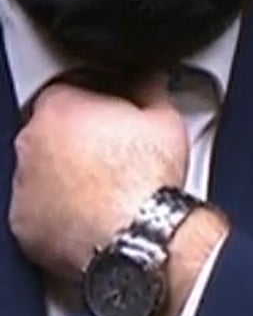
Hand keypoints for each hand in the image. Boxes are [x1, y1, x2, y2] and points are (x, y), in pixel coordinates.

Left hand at [11, 78, 185, 282]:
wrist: (138, 234)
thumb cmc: (146, 181)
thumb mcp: (165, 119)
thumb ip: (149, 90)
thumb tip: (149, 81)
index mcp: (61, 107)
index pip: (70, 87)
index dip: (97, 98)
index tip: (114, 110)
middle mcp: (31, 143)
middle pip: (52, 129)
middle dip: (78, 137)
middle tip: (114, 150)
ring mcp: (24, 184)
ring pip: (44, 171)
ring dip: (67, 175)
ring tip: (109, 188)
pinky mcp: (24, 223)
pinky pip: (40, 210)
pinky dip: (61, 211)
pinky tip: (95, 213)